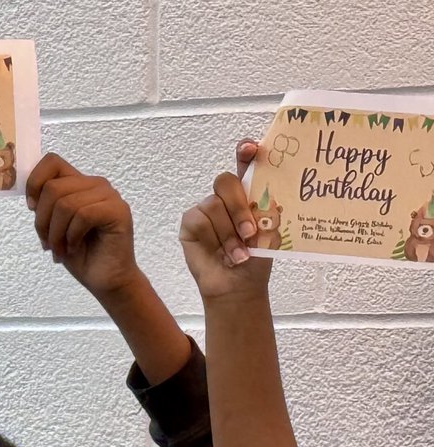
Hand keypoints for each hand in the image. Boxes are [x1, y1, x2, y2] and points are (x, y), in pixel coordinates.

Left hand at [25, 153, 140, 301]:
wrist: (105, 279)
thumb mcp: (53, 226)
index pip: (52, 162)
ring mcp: (109, 195)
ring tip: (60, 250)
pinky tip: (75, 247)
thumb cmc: (79, 254)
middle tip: (48, 244)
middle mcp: (95, 184)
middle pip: (53, 188)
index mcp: (78, 183)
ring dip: (56, 233)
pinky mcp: (118, 210)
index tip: (31, 208)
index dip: (34, 182)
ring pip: (65, 203)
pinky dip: (72, 236)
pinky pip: (83, 215)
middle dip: (42, 221)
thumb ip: (45, 205)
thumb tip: (30, 194)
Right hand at [178, 142, 270, 301]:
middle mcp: (224, 197)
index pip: (245, 164)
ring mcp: (205, 209)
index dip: (245, 152)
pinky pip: (199, 220)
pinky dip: (213, 239)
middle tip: (250, 233)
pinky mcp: (190, 223)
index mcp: (248, 193)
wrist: (238, 286)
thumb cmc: (256, 257)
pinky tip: (221, 254)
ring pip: (213, 205)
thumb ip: (266, 212)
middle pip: (225, 181)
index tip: (251, 148)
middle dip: (239, 207)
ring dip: (228, 233)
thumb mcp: (270, 232)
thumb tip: (262, 201)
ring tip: (238, 255)